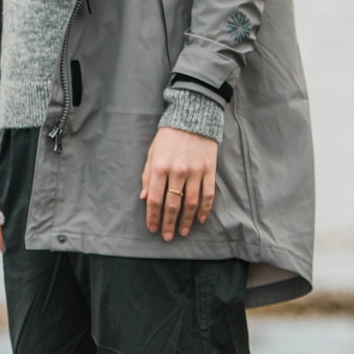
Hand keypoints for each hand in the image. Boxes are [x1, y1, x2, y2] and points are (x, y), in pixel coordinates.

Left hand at [140, 127, 217, 242]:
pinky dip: (205, 209)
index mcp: (160, 166)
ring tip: (182, 232)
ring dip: (187, 220)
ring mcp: (195, 171)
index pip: (155, 199)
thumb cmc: (169, 135)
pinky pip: (208, 194)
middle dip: (168, 223)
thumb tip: (144, 198)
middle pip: (173, 204)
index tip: (152, 228)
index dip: (153, 216)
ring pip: (191, 203)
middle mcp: (177, 171)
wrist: (193, 116)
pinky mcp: (209, 169)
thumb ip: (148, 176)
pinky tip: (201, 219)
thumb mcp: (152, 152)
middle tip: (167, 237)